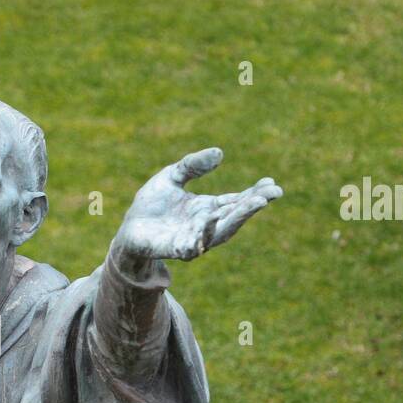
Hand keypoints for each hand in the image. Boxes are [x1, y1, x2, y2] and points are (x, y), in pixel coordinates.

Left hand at [114, 148, 281, 261]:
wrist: (130, 229)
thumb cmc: (152, 204)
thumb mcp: (173, 176)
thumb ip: (193, 165)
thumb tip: (220, 153)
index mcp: (208, 208)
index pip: (237, 201)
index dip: (255, 193)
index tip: (272, 183)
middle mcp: (206, 225)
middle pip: (235, 216)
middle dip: (253, 205)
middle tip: (271, 193)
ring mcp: (193, 238)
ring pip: (221, 231)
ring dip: (238, 218)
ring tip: (255, 204)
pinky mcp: (176, 248)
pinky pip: (194, 245)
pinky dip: (204, 235)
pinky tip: (212, 221)